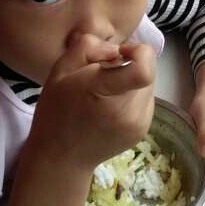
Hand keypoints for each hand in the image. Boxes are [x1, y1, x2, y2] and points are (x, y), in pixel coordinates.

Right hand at [29, 34, 155, 171]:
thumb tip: (116, 49)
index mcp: (103, 93)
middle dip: (130, 65)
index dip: (138, 52)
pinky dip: (133, 95)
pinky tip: (111, 106)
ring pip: (149, 84)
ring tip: (106, 93)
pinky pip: (146, 99)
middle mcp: (127, 111)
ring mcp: (138, 123)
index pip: (143, 70)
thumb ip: (88, 47)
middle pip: (147, 70)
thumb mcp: (60, 69)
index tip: (119, 54)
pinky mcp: (143, 129)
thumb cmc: (56, 111)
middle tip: (104, 74)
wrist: (61, 158)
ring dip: (132, 81)